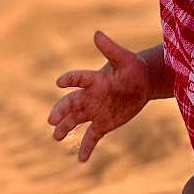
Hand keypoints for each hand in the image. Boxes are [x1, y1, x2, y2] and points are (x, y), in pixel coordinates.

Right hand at [47, 30, 150, 161]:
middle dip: (61, 112)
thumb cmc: (132, 68)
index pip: (79, 79)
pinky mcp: (103, 124)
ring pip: (76, 121)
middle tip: (52, 120)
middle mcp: (90, 96)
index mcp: (94, 80)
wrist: (141, 84)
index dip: (69, 80)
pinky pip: (91, 137)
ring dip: (65, 128)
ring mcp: (95, 111)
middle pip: (71, 104)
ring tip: (56, 137)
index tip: (59, 82)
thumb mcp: (124, 58)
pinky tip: (81, 160)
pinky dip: (86, 148)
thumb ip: (110, 48)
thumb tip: (97, 33)